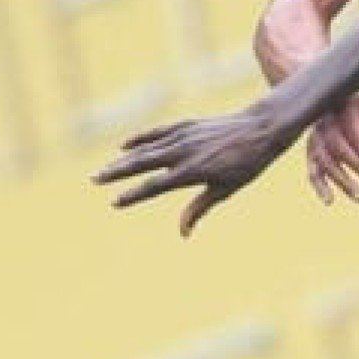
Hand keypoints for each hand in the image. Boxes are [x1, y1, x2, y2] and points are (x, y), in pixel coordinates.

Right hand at [92, 105, 297, 236]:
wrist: (263, 128)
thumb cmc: (248, 163)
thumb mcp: (226, 189)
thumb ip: (200, 208)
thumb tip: (183, 233)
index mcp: (192, 171)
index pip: (155, 186)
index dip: (134, 195)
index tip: (115, 202)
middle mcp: (184, 152)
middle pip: (143, 163)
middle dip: (117, 173)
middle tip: (95, 180)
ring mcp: (185, 135)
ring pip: (147, 148)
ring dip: (123, 158)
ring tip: (104, 169)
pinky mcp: (188, 124)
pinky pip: (158, 131)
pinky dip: (141, 137)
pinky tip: (125, 145)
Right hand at [306, 93, 358, 203]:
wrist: (337, 102)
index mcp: (347, 111)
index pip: (355, 134)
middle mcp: (327, 124)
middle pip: (339, 149)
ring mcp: (316, 139)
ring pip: (326, 162)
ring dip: (342, 181)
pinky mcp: (311, 153)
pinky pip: (312, 171)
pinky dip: (319, 186)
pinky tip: (330, 201)